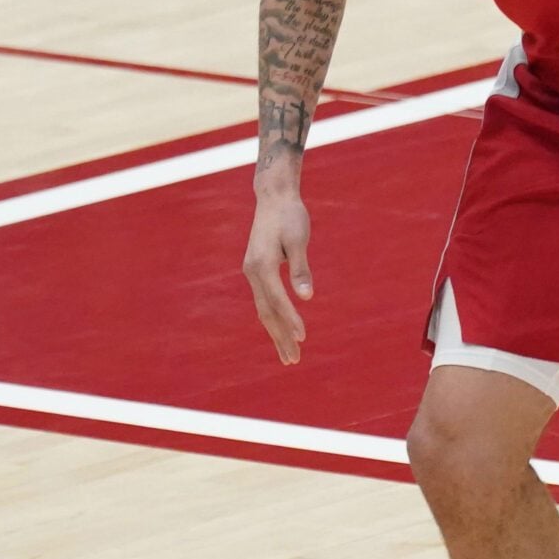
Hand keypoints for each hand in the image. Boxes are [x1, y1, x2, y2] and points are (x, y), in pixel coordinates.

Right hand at [243, 188, 314, 363]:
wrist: (274, 198)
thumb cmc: (290, 216)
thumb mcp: (299, 240)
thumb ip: (301, 269)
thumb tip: (307, 297)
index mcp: (262, 264)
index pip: (277, 299)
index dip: (290, 319)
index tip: (303, 337)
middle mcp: (252, 271)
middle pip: (267, 312)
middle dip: (280, 337)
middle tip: (294, 360)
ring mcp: (252, 272)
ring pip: (264, 309)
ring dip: (276, 333)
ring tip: (289, 355)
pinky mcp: (256, 271)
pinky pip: (264, 301)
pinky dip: (273, 318)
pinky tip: (281, 332)